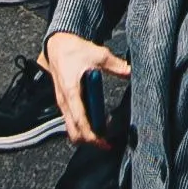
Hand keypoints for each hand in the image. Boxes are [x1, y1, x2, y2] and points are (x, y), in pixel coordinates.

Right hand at [40, 29, 126, 144]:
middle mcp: (64, 101)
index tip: (105, 142)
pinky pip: (72, 121)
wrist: (57, 45)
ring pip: (72, 129)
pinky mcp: (65, 102)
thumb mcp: (98, 54)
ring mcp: (63, 103)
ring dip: (87, 134)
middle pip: (73, 132)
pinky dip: (84, 126)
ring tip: (105, 132)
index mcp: (71, 92)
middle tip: (107, 143)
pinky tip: (98, 121)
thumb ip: (115, 65)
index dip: (92, 136)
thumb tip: (131, 72)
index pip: (80, 122)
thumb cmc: (74, 50)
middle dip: (89, 141)